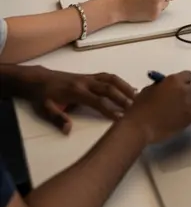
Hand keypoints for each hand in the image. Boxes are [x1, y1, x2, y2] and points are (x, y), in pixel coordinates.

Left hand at [18, 68, 135, 132]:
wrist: (39, 79)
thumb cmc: (43, 96)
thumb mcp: (45, 109)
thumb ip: (57, 118)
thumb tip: (68, 130)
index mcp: (76, 91)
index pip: (97, 101)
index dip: (109, 110)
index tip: (120, 118)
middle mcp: (85, 82)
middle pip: (108, 88)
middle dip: (122, 97)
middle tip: (134, 108)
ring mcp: (88, 77)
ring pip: (111, 79)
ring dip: (124, 87)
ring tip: (136, 96)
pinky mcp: (89, 76)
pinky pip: (107, 77)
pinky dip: (119, 82)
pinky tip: (128, 88)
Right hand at [124, 71, 190, 145]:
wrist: (140, 126)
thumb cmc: (140, 107)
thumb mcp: (150, 90)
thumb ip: (163, 86)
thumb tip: (168, 87)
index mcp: (173, 80)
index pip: (189, 75)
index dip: (185, 82)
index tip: (179, 87)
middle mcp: (184, 89)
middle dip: (190, 92)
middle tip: (181, 100)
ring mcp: (188, 103)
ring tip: (183, 110)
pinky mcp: (190, 117)